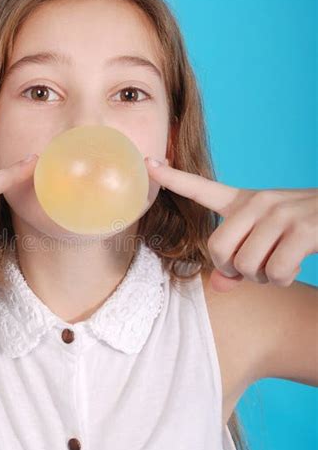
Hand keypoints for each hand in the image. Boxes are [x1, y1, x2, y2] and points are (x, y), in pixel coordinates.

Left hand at [145, 156, 317, 292]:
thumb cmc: (304, 231)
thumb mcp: (268, 241)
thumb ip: (239, 262)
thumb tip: (219, 285)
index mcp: (246, 201)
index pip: (202, 188)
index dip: (173, 178)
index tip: (147, 163)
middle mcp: (259, 203)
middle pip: (217, 250)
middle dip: (234, 270)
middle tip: (256, 268)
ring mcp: (280, 214)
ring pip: (246, 265)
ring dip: (263, 278)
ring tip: (280, 265)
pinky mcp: (302, 230)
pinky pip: (275, 272)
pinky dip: (283, 280)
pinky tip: (295, 266)